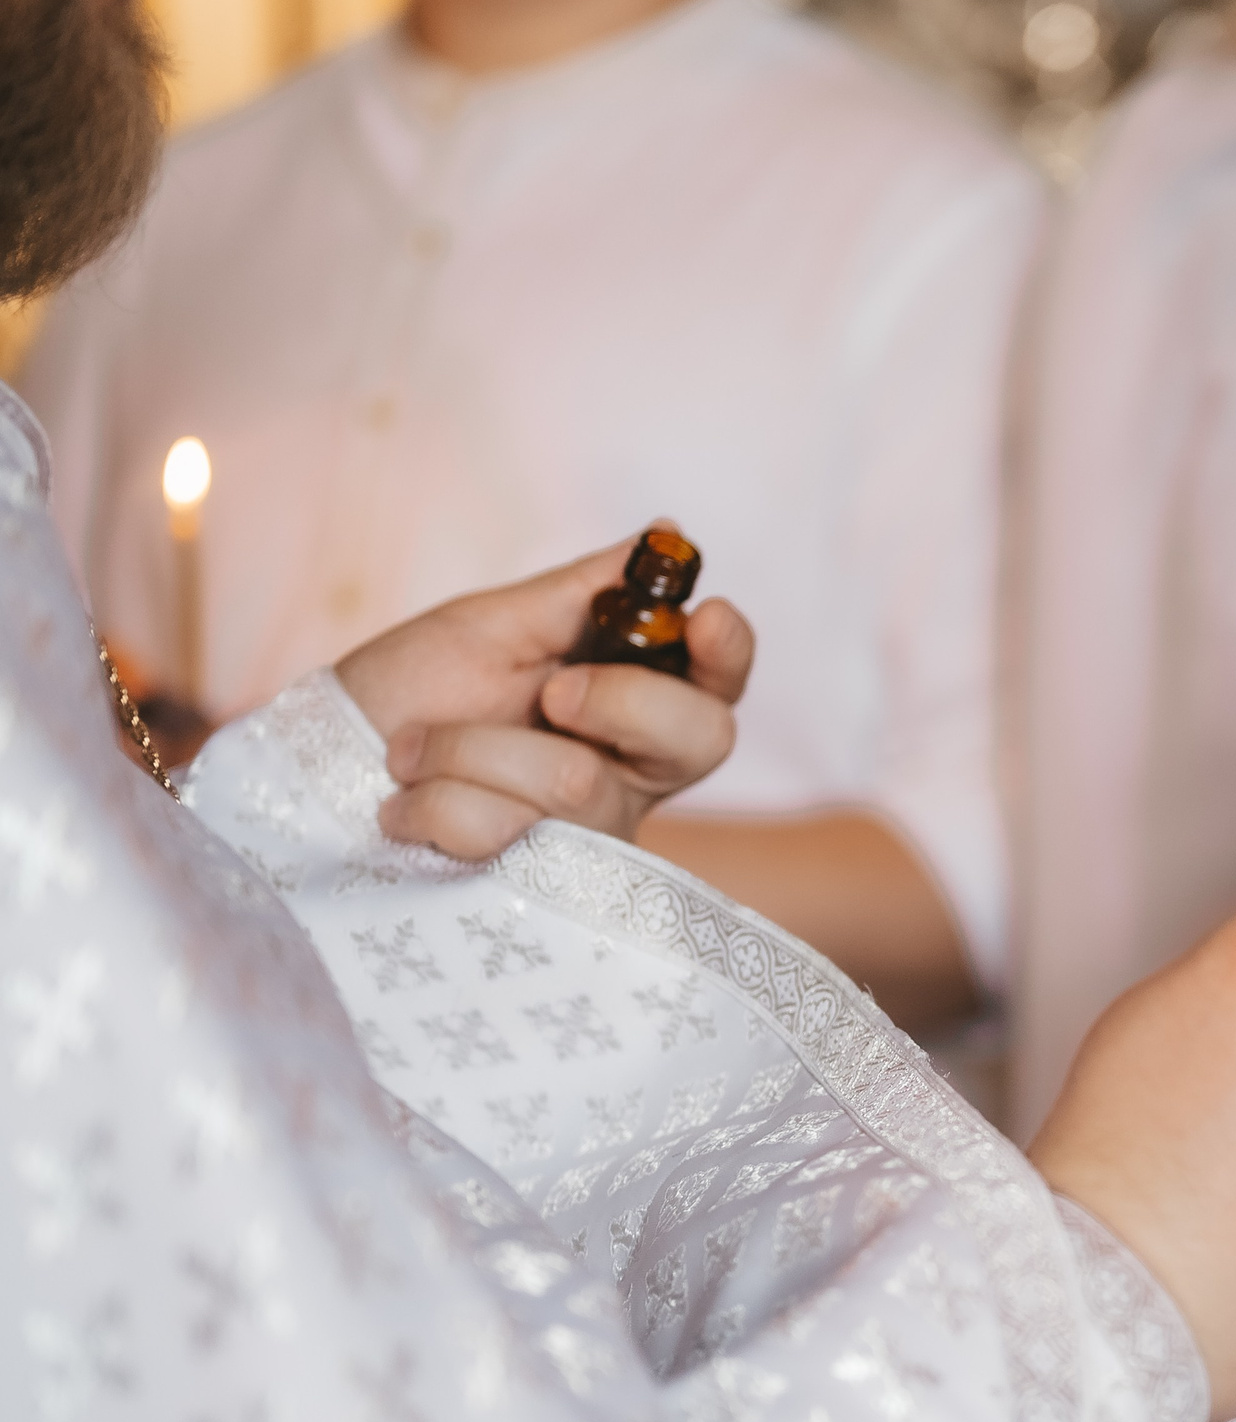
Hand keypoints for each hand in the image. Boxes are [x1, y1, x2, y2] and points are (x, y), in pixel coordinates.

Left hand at [334, 533, 754, 859]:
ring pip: (575, 779)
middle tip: (555, 692)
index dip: (730, 652)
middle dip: (626, 700)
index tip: (705, 616)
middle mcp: (629, 773)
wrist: (320, 770)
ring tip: (411, 750)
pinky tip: (403, 806)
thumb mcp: (492, 626)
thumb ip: (582, 592)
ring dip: (468, 747)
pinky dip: (432, 801)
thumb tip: (666, 533)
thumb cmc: (411, 691)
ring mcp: (586, 837)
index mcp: (633, 703)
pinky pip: (502, 833)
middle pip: (702, 740)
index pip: (718, 682)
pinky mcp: (533, 888)